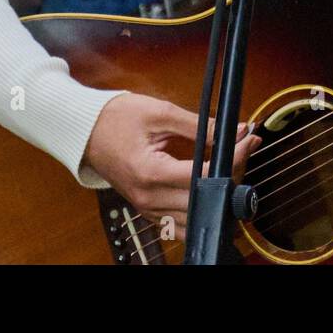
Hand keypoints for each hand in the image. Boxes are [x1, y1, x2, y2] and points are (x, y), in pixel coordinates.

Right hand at [84, 93, 259, 241]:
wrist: (85, 131)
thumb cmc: (116, 119)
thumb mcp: (161, 113)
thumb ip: (200, 125)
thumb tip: (234, 129)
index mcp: (150, 173)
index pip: (205, 175)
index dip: (233, 157)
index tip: (247, 139)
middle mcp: (148, 197)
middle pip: (205, 197)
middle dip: (232, 172)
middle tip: (245, 146)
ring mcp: (147, 207)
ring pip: (195, 214)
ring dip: (218, 191)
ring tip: (231, 162)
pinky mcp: (147, 209)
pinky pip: (180, 220)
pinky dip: (200, 204)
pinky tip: (211, 181)